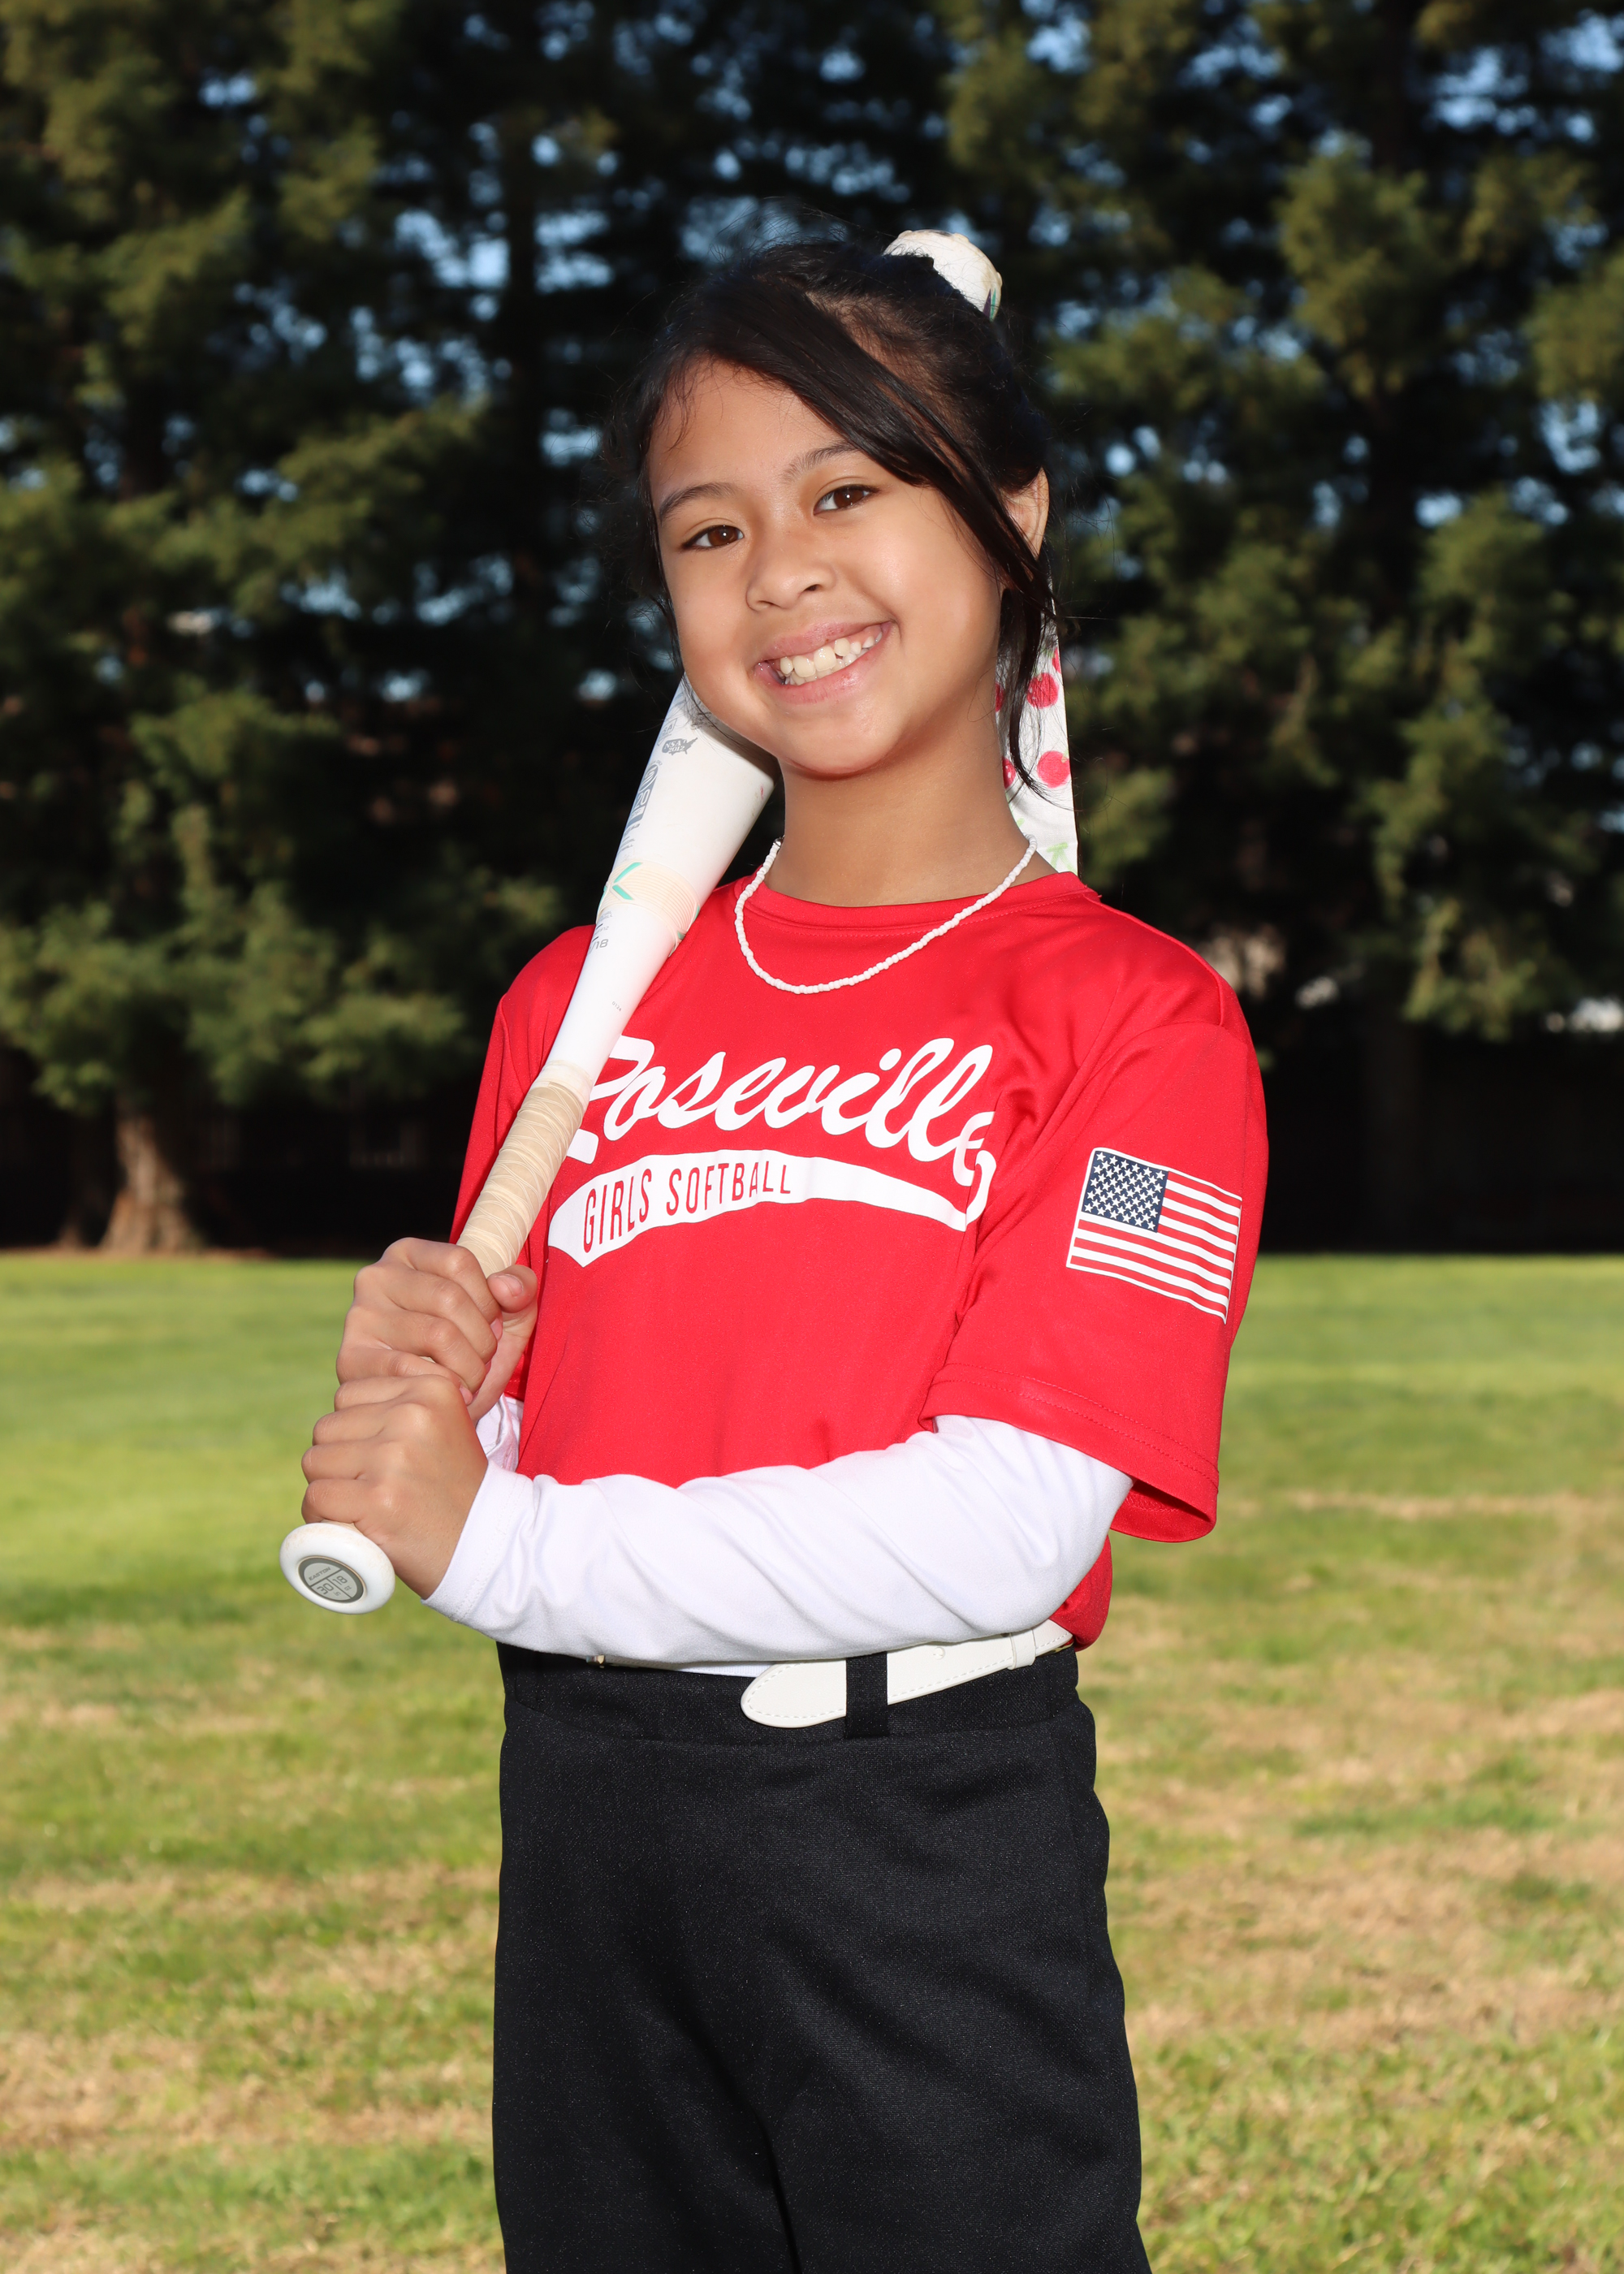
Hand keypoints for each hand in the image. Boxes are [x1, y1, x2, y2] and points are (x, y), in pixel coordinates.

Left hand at [300, 1375, 489, 1597]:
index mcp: (429, 1389)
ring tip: (358, 1505)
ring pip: (315, 1461)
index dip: (351, 1431)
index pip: (347, 1395)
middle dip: (336, 1460)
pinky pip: (317, 1497)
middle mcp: (413, 1414)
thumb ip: (401, 1404)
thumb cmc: (452, 1488)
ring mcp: (395, 1457)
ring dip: (326, 1487)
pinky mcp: (379, 1499)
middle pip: (327, 1428)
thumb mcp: (441, 1425)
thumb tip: (342, 1405)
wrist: (484, 1543)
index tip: (376, 1459)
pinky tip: (344, 1523)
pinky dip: (320, 1516)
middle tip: (367, 1487)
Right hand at [336, 1239, 537, 1419]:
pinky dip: (445, 1386)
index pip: (459, 1261)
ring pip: (436, 1334)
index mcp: (408, 1254)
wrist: (436, 1407)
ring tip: (472, 1379)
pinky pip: (409, 1369)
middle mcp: (375, 1276)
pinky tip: (453, 1395)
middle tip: (484, 1361)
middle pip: (448, 1297)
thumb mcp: (506, 1315)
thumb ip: (521, 1289)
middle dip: (482, 1338)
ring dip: (470, 1367)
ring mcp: (359, 1317)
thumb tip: (504, 1286)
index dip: (488, 1300)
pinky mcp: (351, 1359)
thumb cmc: (470, 1350)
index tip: (491, 1326)